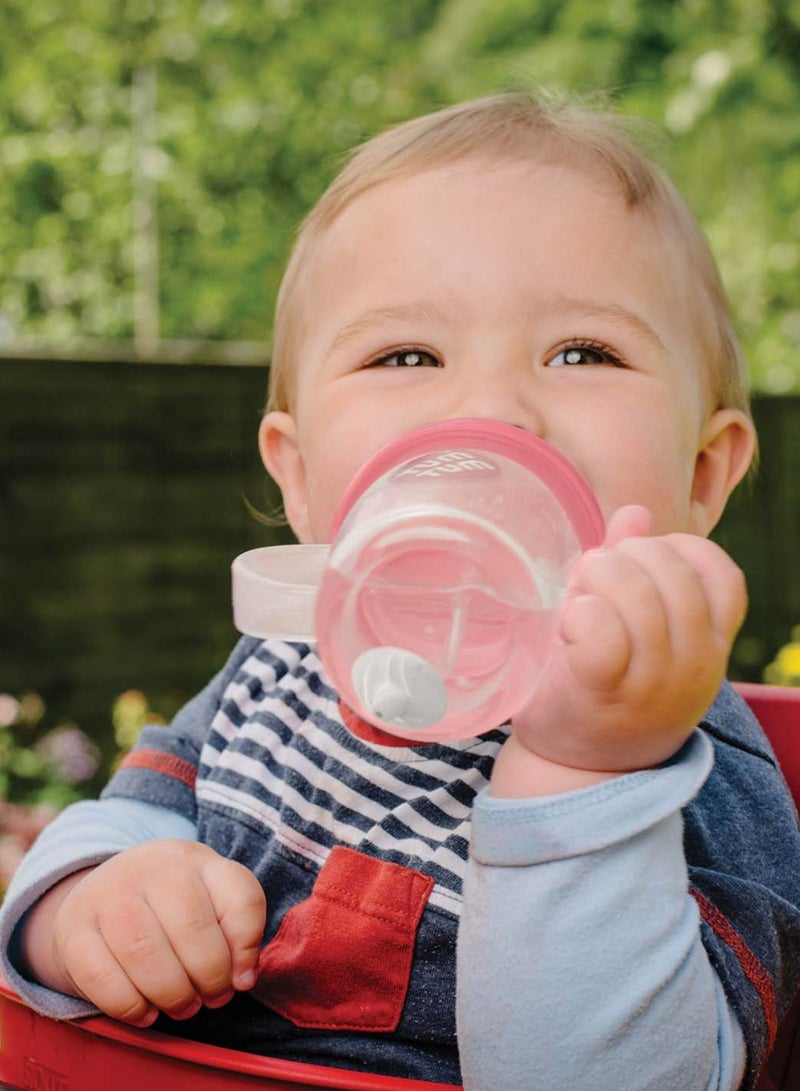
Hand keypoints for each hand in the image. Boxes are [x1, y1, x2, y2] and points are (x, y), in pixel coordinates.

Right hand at [23, 841, 265, 1026]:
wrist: (101, 893)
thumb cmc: (170, 906)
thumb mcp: (211, 900)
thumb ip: (239, 932)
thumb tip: (243, 978)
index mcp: (196, 859)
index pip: (239, 896)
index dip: (247, 947)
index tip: (241, 978)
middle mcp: (152, 867)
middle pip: (192, 927)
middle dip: (209, 978)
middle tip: (211, 998)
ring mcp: (109, 893)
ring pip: (146, 952)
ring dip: (172, 994)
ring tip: (182, 1007)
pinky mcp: (73, 929)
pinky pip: (102, 978)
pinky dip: (130, 1006)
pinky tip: (146, 1012)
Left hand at [492, 506, 746, 795]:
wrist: (577, 767)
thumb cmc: (607, 684)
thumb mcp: (637, 628)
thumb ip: (637, 567)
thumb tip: (636, 512)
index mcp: (710, 642)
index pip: (721, 572)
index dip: (676, 550)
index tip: (639, 566)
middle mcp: (694, 663)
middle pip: (670, 572)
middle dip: (623, 557)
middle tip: (592, 580)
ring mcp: (652, 681)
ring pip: (635, 594)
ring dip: (594, 580)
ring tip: (577, 599)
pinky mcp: (603, 691)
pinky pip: (601, 630)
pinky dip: (580, 613)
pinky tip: (568, 624)